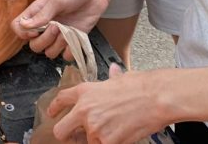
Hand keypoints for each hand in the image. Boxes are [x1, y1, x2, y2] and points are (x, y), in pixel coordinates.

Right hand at [11, 0, 108, 59]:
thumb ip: (41, 14)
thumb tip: (24, 26)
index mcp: (36, 13)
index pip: (18, 28)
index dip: (23, 33)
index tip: (35, 30)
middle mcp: (45, 26)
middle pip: (34, 46)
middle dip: (45, 40)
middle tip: (56, 27)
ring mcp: (59, 34)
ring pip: (49, 52)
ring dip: (58, 45)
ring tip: (68, 31)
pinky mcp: (73, 40)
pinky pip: (66, 55)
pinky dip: (70, 50)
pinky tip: (75, 37)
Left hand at [50, 65, 173, 143]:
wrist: (155, 98)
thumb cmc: (140, 87)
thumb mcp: (119, 79)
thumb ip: (111, 79)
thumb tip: (114, 72)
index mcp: (85, 91)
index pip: (60, 100)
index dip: (54, 108)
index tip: (52, 113)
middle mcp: (84, 110)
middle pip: (60, 130)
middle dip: (66, 135)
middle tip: (76, 136)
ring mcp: (94, 127)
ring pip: (87, 142)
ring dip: (97, 140)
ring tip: (113, 130)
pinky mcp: (106, 141)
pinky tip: (120, 136)